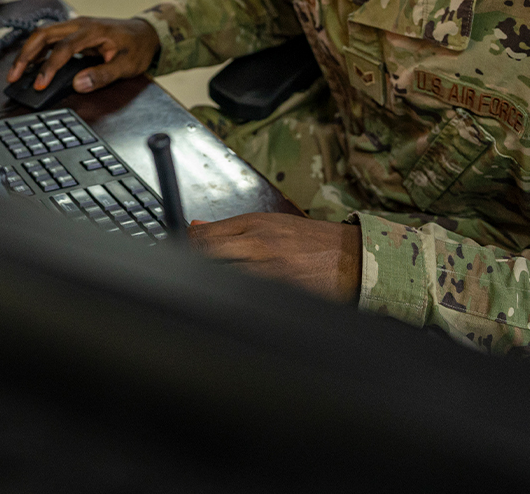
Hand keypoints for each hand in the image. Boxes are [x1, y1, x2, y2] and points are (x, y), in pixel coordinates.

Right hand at [6, 16, 160, 93]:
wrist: (145, 33)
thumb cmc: (137, 47)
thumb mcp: (126, 65)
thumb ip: (103, 75)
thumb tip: (78, 84)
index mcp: (93, 31)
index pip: (63, 48)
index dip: (49, 68)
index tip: (40, 85)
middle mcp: (80, 24)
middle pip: (44, 34)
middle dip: (26, 55)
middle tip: (14, 76)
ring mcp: (75, 26)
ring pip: (43, 34)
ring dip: (28, 52)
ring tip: (16, 73)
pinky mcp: (74, 32)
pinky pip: (50, 39)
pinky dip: (37, 51)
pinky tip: (31, 66)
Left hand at [188, 213, 361, 303]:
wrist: (349, 257)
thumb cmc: (309, 240)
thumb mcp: (269, 223)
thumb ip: (229, 228)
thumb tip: (195, 228)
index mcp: (253, 225)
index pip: (204, 237)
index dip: (187, 249)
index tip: (180, 256)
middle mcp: (258, 246)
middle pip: (208, 257)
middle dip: (195, 268)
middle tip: (192, 277)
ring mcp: (269, 272)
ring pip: (224, 281)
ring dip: (214, 287)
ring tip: (212, 293)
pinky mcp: (281, 294)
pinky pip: (248, 301)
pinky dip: (236, 304)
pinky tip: (235, 306)